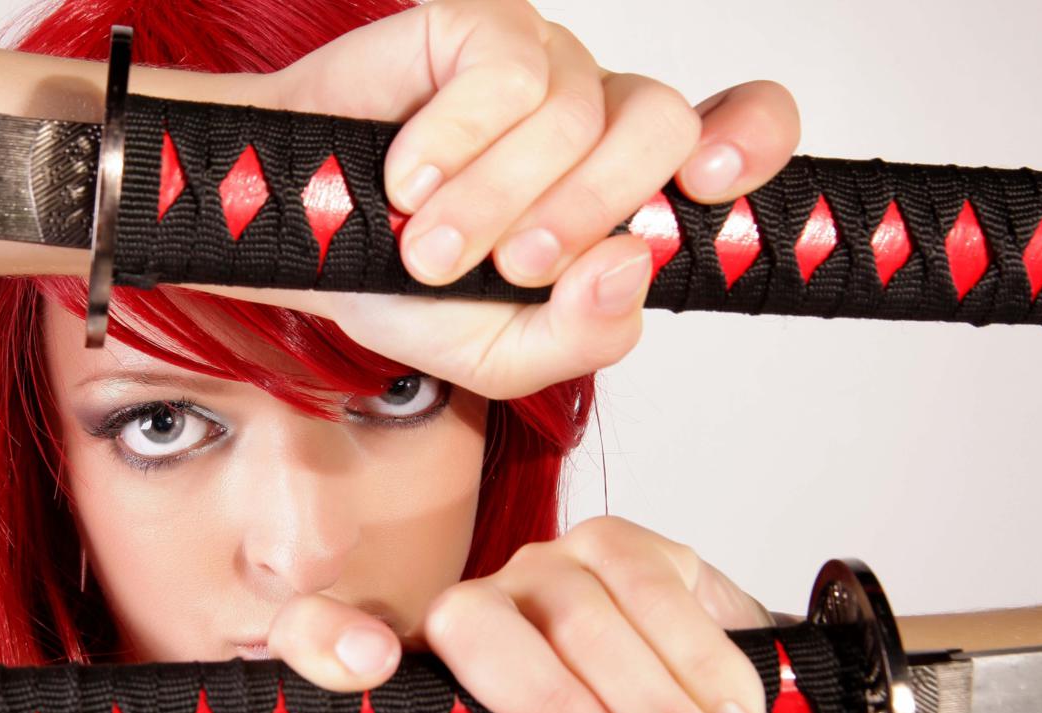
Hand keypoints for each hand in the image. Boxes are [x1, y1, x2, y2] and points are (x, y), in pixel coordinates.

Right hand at [199, 0, 799, 398]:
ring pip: (581, 112)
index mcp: (620, 187)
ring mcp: (542, 63)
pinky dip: (458, 141)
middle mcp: (594, 116)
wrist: (291, 230)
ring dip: (498, 199)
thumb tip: (631, 268)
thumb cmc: (393, 278)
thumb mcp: (497, 351)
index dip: (750, 143)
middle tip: (513, 266)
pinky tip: (410, 172)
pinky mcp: (481, 25)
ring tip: (431, 245)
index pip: (735, 129)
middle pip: (662, 127)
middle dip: (585, 214)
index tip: (710, 189)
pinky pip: (510, 75)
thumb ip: (580, 336)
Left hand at [267, 516, 776, 712]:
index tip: (366, 665)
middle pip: (469, 618)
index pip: (325, 640)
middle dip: (548, 698)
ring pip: (571, 607)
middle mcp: (473, 622)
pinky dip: (695, 657)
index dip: (326, 637)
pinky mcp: (621, 547)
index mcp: (431, 699)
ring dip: (648, 697)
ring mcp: (544, 573)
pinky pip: (647, 579)